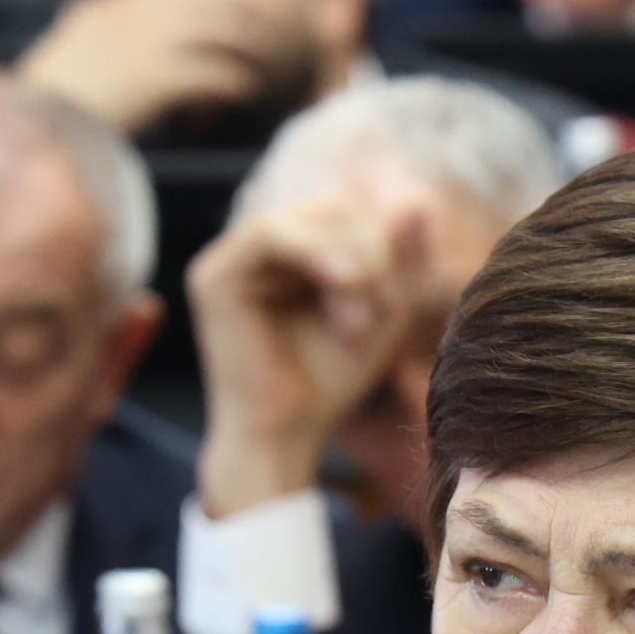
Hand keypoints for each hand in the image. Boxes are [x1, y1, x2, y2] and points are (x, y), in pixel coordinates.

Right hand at [19, 0, 315, 133]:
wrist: (38, 119)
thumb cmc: (59, 89)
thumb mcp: (83, 38)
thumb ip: (110, 22)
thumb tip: (120, 15)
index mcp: (124, 4)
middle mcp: (140, 16)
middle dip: (251, 13)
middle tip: (276, 32)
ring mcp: (149, 44)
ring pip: (222, 29)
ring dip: (251, 47)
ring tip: (268, 64)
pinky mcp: (156, 79)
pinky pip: (213, 72)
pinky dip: (235, 80)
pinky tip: (247, 90)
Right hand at [191, 193, 437, 518]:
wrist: (287, 436)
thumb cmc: (329, 381)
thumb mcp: (383, 312)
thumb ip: (403, 258)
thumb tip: (420, 197)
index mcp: (294, 252)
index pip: (348, 212)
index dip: (383, 244)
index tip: (393, 304)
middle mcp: (260, 249)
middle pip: (332, 207)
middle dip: (369, 256)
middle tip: (371, 321)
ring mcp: (231, 258)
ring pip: (306, 219)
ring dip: (348, 265)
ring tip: (357, 323)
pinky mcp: (214, 275)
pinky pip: (269, 234)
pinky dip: (313, 252)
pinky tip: (342, 284)